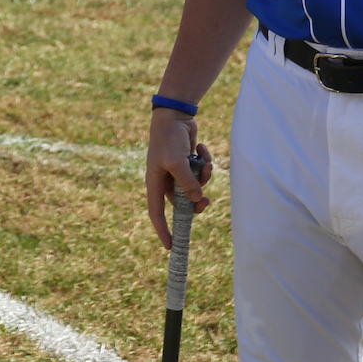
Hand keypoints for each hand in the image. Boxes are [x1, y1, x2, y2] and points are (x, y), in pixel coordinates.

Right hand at [145, 113, 214, 248]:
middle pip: (182, 202)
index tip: (171, 246)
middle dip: (196, 202)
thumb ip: (187, 183)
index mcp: (155, 183)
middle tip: (207, 202)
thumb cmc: (169, 138)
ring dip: (204, 177)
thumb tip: (197, 200)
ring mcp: (178, 171)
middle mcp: (166, 180)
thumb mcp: (176, 162)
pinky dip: (205, 162)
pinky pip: (201, 171)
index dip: (163, 230)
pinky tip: (200, 147)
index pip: (157, 213)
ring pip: (195, 186)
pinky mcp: (189, 162)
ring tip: (207, 164)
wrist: (175, 115)